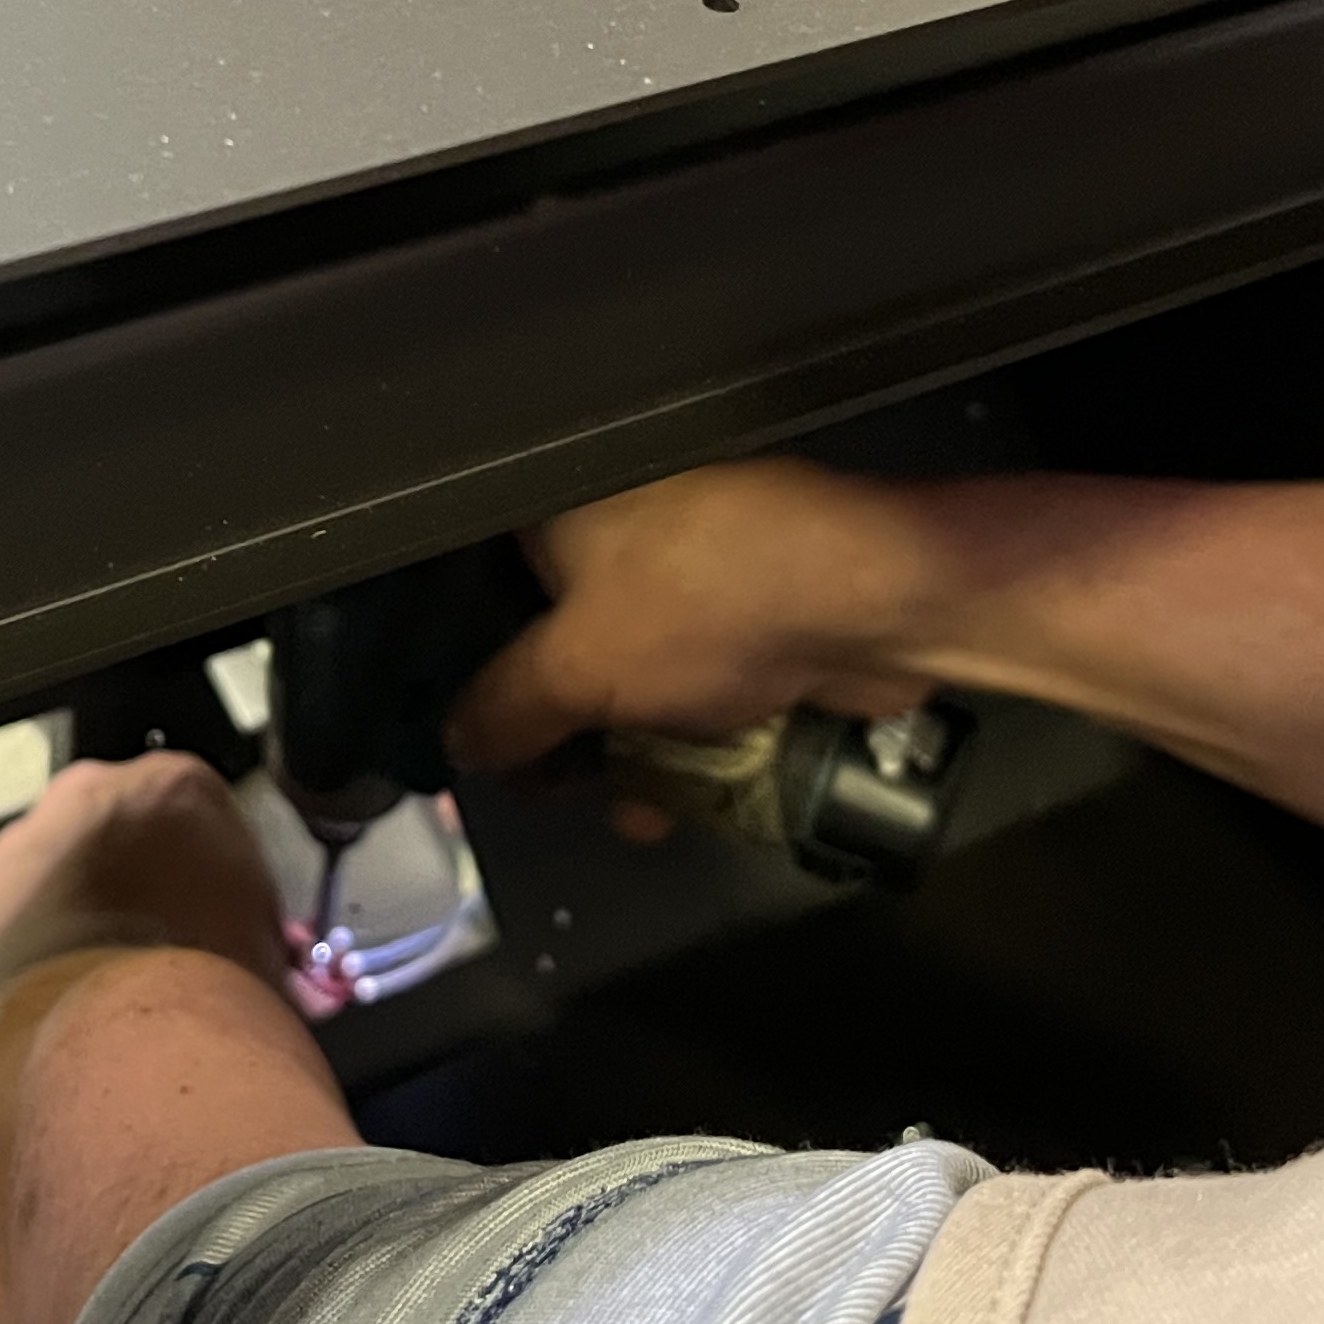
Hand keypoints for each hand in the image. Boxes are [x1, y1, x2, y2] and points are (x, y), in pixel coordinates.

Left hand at [0, 751, 288, 1019]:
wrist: (105, 1031)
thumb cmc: (205, 973)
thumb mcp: (265, 946)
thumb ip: (257, 934)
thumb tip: (268, 963)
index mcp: (171, 785)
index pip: (204, 817)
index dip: (218, 877)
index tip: (224, 923)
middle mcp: (85, 796)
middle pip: (121, 837)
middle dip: (143, 888)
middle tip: (167, 952)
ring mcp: (20, 850)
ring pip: (60, 879)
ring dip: (85, 920)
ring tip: (113, 992)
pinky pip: (15, 930)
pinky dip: (38, 960)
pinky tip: (64, 1009)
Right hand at [446, 461, 945, 780]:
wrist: (868, 601)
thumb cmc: (700, 607)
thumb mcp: (574, 668)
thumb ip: (503, 712)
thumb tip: (459, 746)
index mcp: (554, 512)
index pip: (472, 583)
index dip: (455, 657)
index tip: (454, 726)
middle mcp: (610, 529)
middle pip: (547, 638)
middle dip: (548, 724)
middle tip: (540, 786)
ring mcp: (681, 574)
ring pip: (622, 673)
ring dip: (619, 750)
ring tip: (623, 811)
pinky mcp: (739, 617)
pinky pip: (684, 687)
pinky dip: (676, 740)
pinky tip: (674, 803)